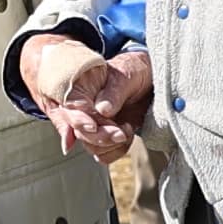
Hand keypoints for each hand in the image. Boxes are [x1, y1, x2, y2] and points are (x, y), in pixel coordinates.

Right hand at [36, 38, 153, 164]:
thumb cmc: (134, 69)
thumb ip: (113, 92)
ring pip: (91, 146)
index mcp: (81, 92)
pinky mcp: (108, 135)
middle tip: (121, 132)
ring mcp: (96, 124)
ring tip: (127, 129)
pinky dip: (116, 151)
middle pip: (80, 133)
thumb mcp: (125, 75)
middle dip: (100, 137)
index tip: (93, 126)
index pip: (71, 111)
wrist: (151, 79)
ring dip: (110, 145)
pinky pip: (104, 154)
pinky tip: (128, 136)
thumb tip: (102, 109)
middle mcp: (85, 110)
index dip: (79, 121)